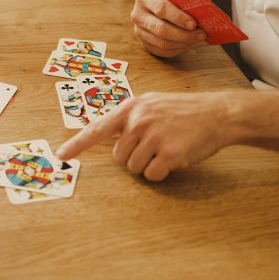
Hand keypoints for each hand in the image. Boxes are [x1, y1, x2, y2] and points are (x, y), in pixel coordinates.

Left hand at [56, 92, 228, 180]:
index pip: (96, 129)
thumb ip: (128, 118)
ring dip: (148, 165)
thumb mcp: (151, 104)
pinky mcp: (169, 153)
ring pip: (134, 168)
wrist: (216, 113)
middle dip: (134, 157)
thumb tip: (106, 134)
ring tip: (166, 148)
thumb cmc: (182, 111)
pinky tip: (174, 158)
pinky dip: (161, 173)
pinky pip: (152, 175)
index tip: (61, 156)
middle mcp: (138, 121)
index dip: (77, 145)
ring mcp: (153, 136)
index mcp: (130, 108)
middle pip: (119, 157)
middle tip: (155, 145)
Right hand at [131, 0, 205, 57]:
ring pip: (162, 43)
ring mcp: (139, 31)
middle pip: (161, 29)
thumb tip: (202, 14)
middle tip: (201, 34)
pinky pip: (162, 51)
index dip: (178, 17)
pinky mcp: (143, 43)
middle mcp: (138, 15)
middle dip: (184, 34)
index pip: (161, 8)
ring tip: (197, 39)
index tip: (193, 23)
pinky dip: (178, 49)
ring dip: (183, 43)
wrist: (152, 2)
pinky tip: (188, 44)